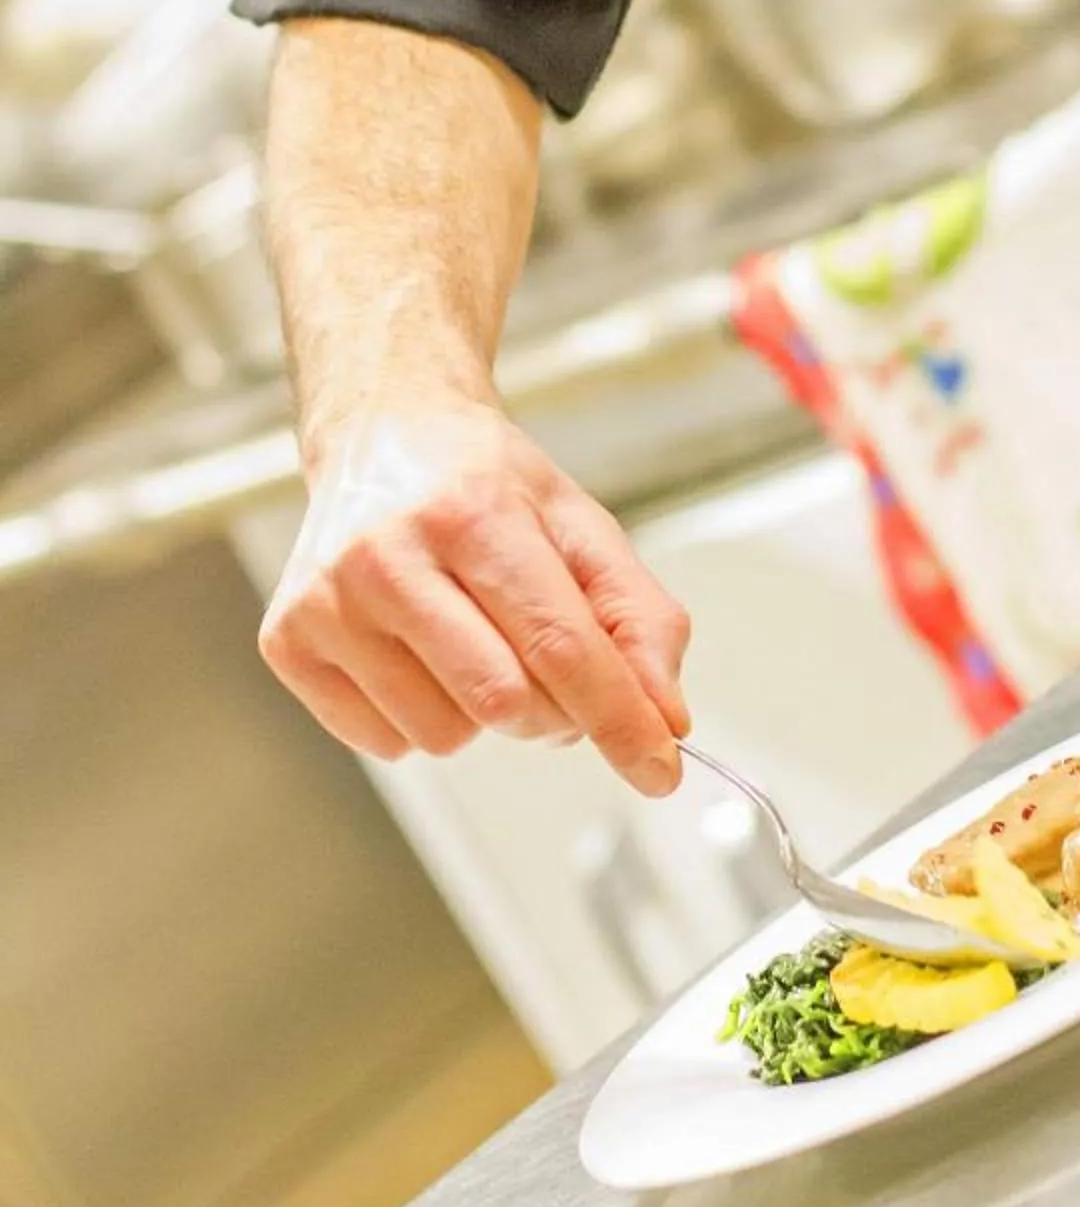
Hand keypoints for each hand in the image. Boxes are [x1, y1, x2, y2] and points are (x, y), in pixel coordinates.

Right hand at [259, 395, 691, 790]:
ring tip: (472, 640)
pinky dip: (422, 718)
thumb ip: (639, 618)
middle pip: (503, 701)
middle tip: (553, 670)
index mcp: (471, 513)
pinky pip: (385, 744)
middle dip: (553, 713)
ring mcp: (327, 602)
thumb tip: (665, 722)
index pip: (560, 645)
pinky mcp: (286, 641)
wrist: (383, 435)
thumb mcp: (580, 526)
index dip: (619, 718)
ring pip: (443, 735)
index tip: (660, 771)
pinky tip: (417, 650)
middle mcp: (386, 555)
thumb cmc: (484, 486)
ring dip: (483, 715)